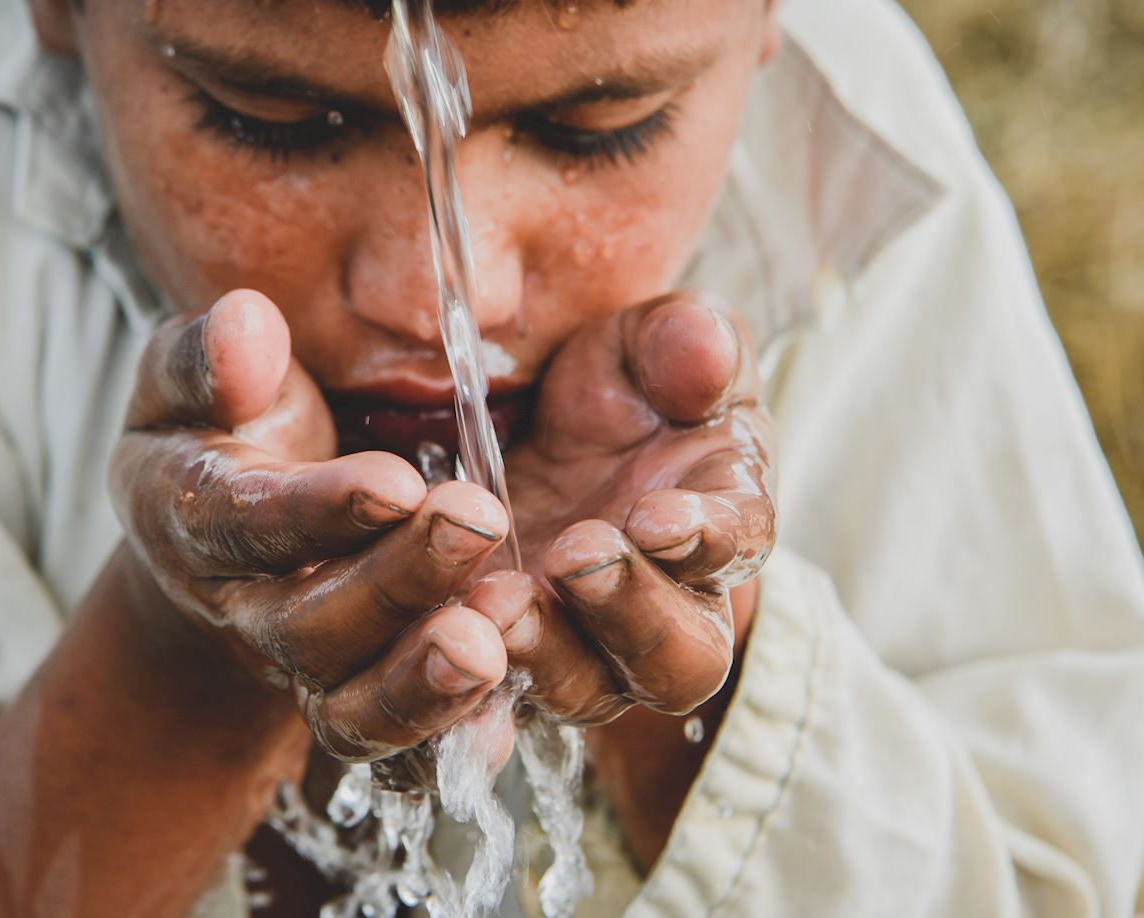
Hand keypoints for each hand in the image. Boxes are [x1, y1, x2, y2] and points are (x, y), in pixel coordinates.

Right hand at [111, 290, 515, 779]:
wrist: (224, 540)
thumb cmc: (219, 436)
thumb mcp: (187, 386)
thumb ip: (206, 360)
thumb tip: (245, 322)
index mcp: (196, 521)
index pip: (249, 524)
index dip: (319, 510)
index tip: (398, 482)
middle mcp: (248, 610)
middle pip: (313, 625)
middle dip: (397, 581)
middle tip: (477, 524)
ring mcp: (305, 666)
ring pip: (354, 705)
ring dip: (425, 681)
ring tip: (496, 641)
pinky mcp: (355, 698)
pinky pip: (397, 742)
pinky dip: (449, 735)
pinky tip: (508, 710)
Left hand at [470, 292, 775, 724]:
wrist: (546, 434)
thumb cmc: (627, 391)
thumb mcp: (656, 347)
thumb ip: (690, 345)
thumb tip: (705, 352)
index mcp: (717, 527)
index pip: (737, 550)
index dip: (708, 540)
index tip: (659, 515)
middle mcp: (661, 610)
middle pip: (672, 660)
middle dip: (629, 613)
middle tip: (577, 557)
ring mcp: (580, 645)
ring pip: (578, 688)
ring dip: (540, 651)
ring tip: (493, 600)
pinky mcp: (500, 652)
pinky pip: (486, 699)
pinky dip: (462, 694)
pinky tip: (429, 650)